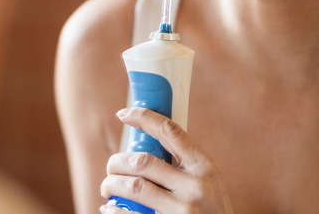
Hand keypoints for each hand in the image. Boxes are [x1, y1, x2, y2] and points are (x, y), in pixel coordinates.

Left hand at [100, 107, 234, 213]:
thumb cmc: (211, 210)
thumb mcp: (209, 183)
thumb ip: (185, 165)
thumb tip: (147, 142)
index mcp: (205, 167)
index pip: (170, 131)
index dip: (143, 118)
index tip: (123, 114)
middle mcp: (195, 187)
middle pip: (142, 161)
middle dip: (117, 161)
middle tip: (111, 167)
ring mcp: (182, 211)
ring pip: (133, 186)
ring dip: (111, 184)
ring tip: (108, 187)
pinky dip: (113, 210)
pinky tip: (108, 208)